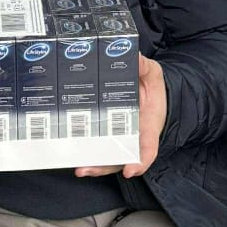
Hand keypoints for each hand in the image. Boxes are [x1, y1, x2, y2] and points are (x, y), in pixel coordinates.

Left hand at [76, 53, 166, 181]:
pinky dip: (88, 157)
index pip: (148, 148)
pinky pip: (99, 150)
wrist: (147, 91)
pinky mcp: (108, 136)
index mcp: (149, 125)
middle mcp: (134, 138)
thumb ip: (145, 67)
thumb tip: (136, 57)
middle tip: (87, 168)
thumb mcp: (152, 74)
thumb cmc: (151, 87)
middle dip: (104, 166)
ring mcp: (120, 139)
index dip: (140, 161)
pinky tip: (74, 158)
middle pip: (121, 158)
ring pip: (108, 159)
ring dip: (94, 167)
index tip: (131, 169)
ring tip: (79, 168)